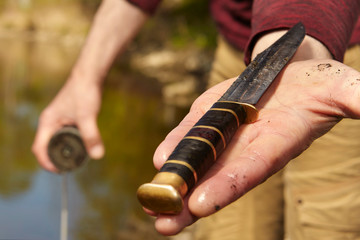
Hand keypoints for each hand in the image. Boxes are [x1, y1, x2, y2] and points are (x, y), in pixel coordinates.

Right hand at [32, 76, 103, 171]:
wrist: (89, 76)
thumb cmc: (84, 93)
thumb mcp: (87, 116)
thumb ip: (91, 136)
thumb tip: (97, 156)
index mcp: (47, 122)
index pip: (39, 149)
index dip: (46, 163)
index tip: (60, 171)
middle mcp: (50, 122)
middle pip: (47, 147)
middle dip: (56, 159)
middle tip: (71, 168)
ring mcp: (59, 120)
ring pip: (58, 141)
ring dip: (64, 152)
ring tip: (78, 160)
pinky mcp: (68, 118)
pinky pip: (66, 136)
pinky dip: (72, 144)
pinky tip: (84, 147)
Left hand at [150, 59, 359, 234]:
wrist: (289, 72)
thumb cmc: (317, 84)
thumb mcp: (340, 86)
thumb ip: (354, 98)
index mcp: (275, 145)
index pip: (249, 171)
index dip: (226, 187)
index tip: (201, 205)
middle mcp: (246, 148)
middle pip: (215, 180)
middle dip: (190, 203)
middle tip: (165, 225)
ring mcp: (225, 134)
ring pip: (197, 162)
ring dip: (174, 182)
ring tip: (150, 203)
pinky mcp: (210, 117)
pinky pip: (191, 134)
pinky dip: (174, 146)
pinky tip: (158, 161)